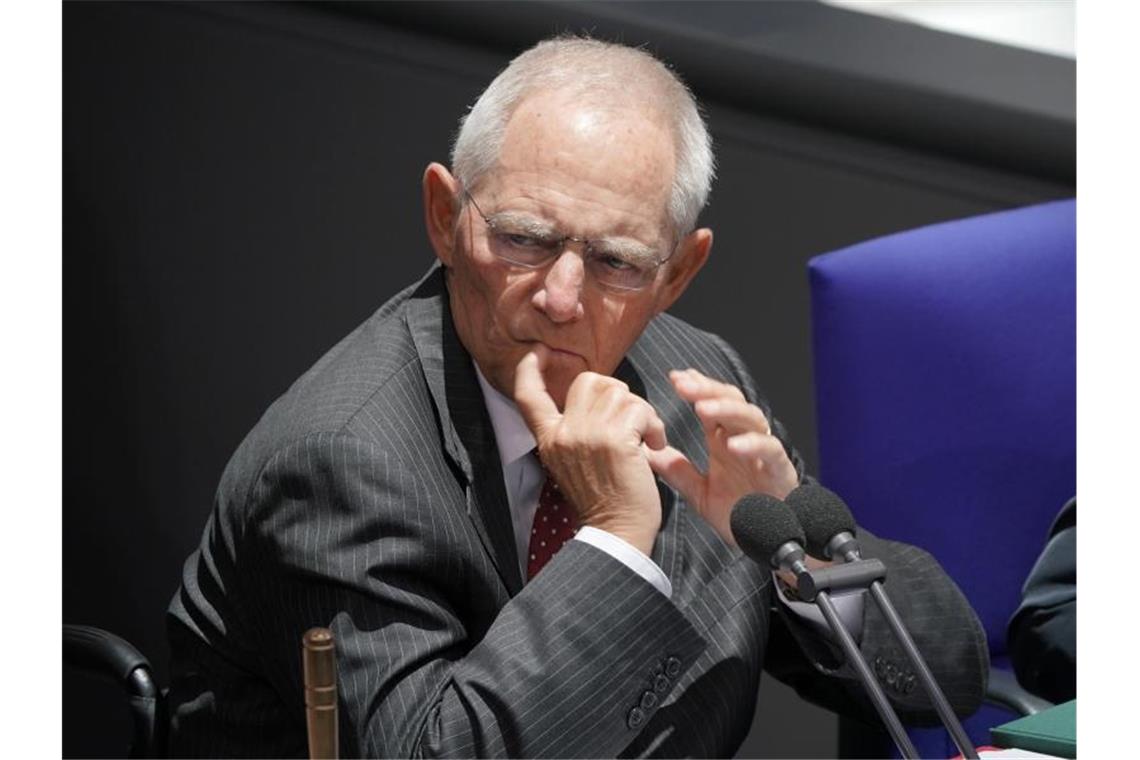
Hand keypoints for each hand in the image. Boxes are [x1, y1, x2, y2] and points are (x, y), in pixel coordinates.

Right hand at [513, 346, 668, 555]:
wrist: (617, 533)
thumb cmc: (604, 500)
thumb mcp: (571, 463)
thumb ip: (573, 430)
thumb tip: (595, 395)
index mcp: (549, 440)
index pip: (527, 395)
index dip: (530, 369)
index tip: (539, 353)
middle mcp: (563, 433)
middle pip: (589, 381)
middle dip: (617, 394)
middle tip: (630, 422)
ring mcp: (587, 435)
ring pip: (620, 392)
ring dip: (641, 413)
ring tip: (645, 439)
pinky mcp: (615, 440)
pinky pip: (640, 410)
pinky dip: (654, 425)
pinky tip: (653, 447)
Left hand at [646, 368, 797, 545]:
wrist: (770, 541)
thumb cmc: (741, 513)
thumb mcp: (700, 492)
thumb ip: (677, 471)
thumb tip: (646, 453)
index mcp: (723, 440)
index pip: (712, 402)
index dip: (696, 387)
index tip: (675, 378)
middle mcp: (743, 440)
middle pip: (730, 400)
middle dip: (707, 389)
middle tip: (683, 383)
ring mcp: (763, 452)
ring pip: (750, 417)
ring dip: (727, 409)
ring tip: (703, 407)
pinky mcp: (780, 469)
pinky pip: (769, 450)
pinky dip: (752, 444)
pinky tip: (732, 445)